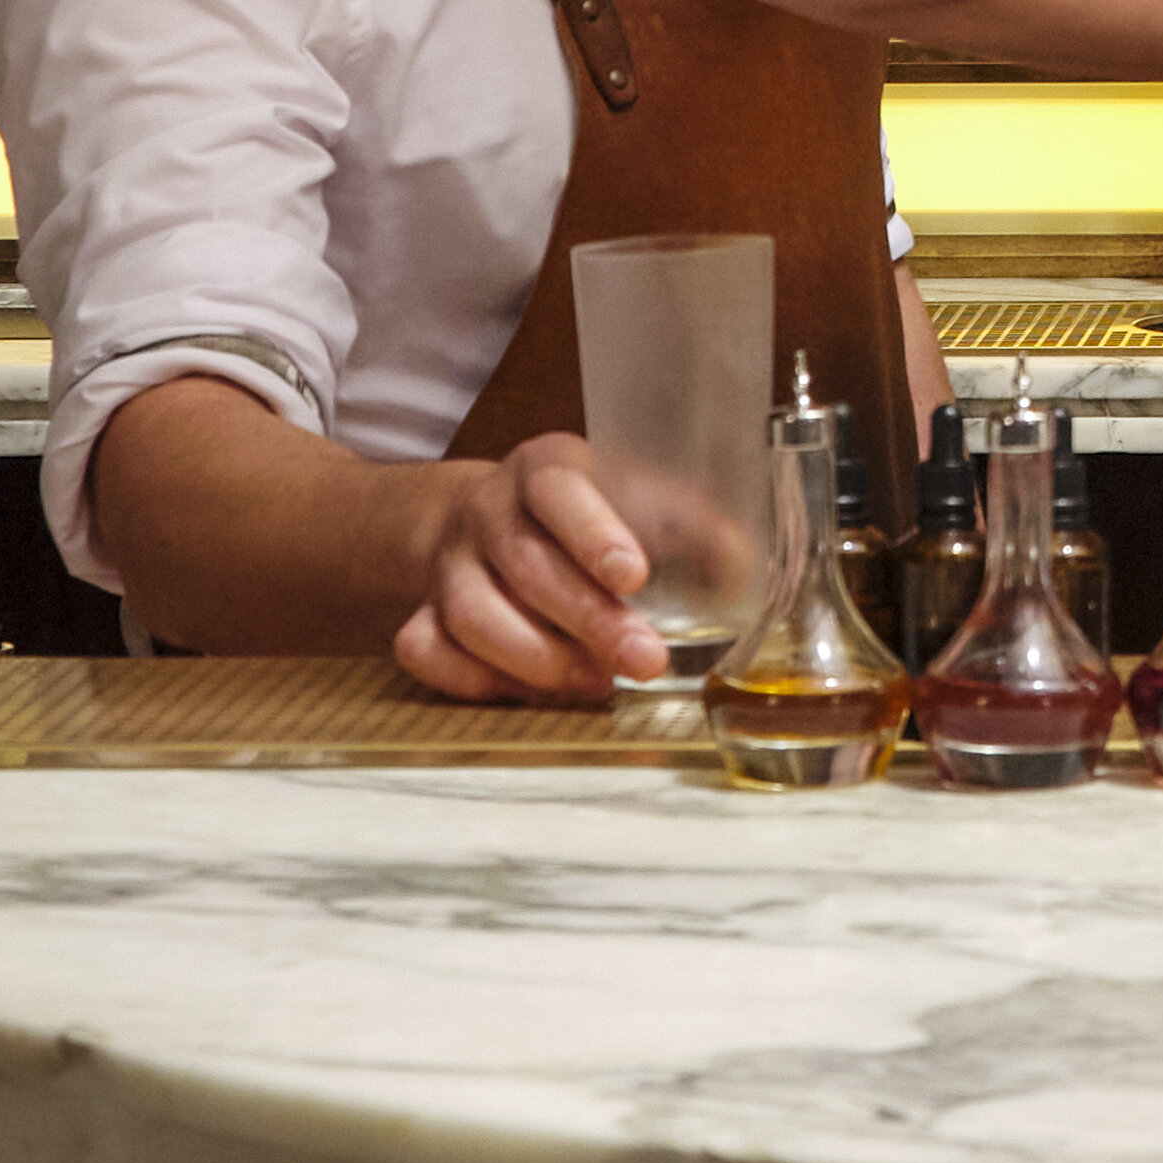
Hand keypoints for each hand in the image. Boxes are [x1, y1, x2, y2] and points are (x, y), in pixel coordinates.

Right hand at [390, 430, 679, 704]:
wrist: (493, 520)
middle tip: (645, 660)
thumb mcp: (640, 499)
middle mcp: (486, 512)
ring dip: (538, 660)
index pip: (559, 491)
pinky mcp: (419, 614)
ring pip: (471, 615)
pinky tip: (529, 692)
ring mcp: (446, 565)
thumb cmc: (587, 515)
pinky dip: (475, 680)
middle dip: (589, 621)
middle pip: (525, 565)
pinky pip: (426, 651)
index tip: (635, 576)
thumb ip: (693, 528)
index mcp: (544, 470)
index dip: (594, 533)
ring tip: (599, 683)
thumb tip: (743, 564)